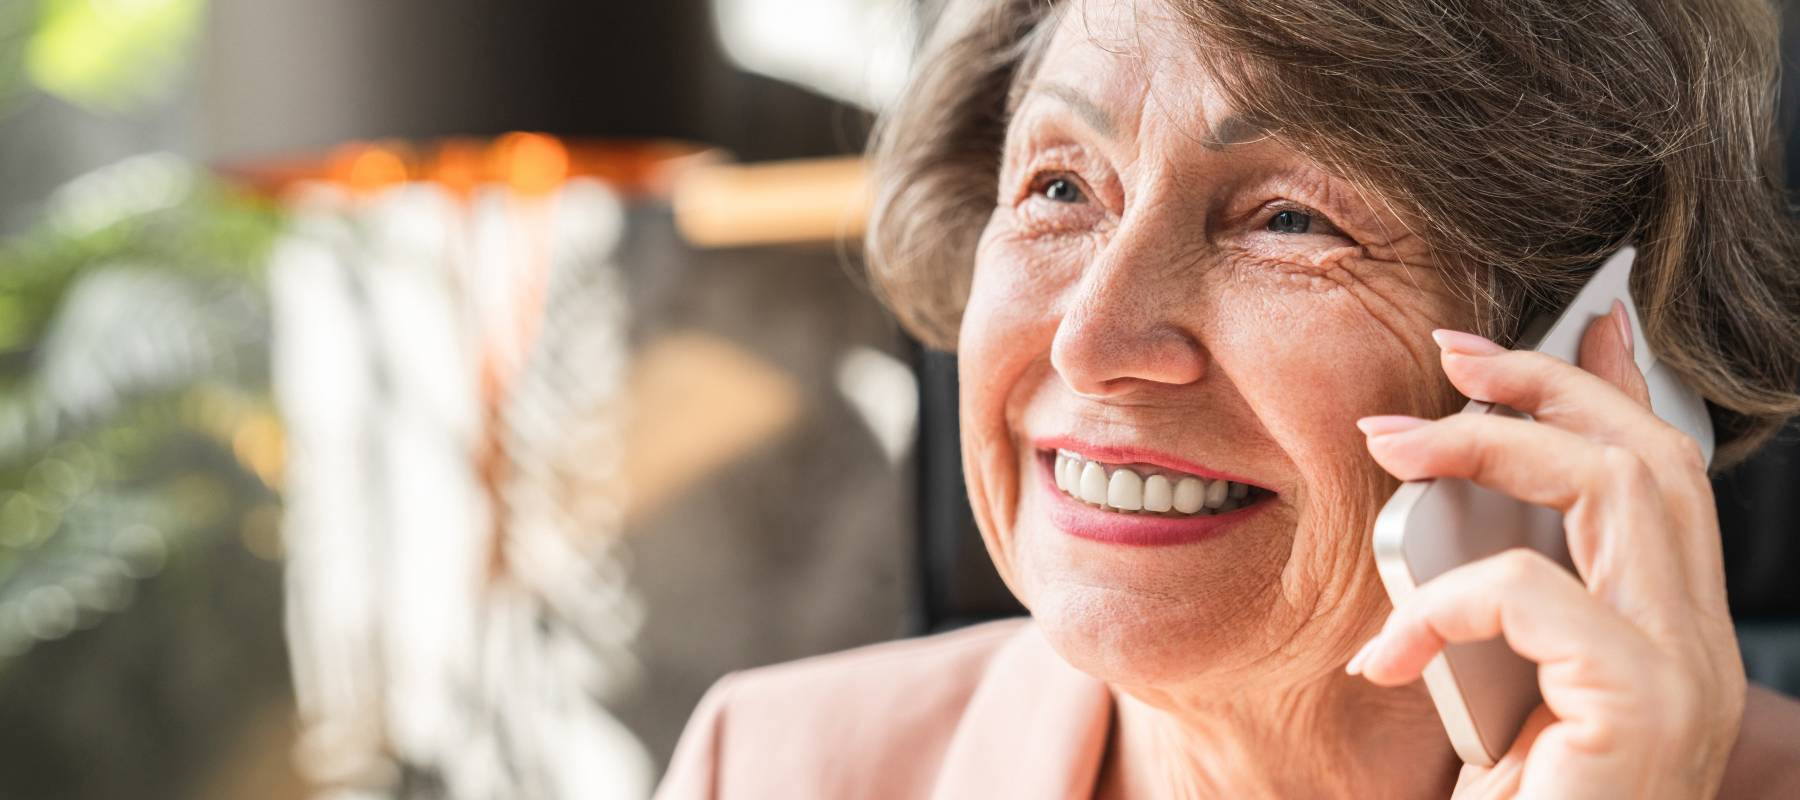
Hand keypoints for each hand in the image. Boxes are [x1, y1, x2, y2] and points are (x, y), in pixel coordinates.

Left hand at [1347, 303, 1745, 798]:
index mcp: (1668, 635)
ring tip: (1391, 439)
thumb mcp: (1493, 687)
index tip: (1581, 319)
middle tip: (1450, 349)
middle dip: (1550, 383)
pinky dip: (1440, 604)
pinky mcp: (1637, 703)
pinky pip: (1531, 592)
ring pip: (1615, 486)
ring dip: (1490, 442)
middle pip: (1651, 458)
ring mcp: (1680, 674)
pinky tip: (1385, 657)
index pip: (1667, 478)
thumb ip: (1494, 602)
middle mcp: (1695, 646)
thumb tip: (1439, 499)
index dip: (1622, 387)